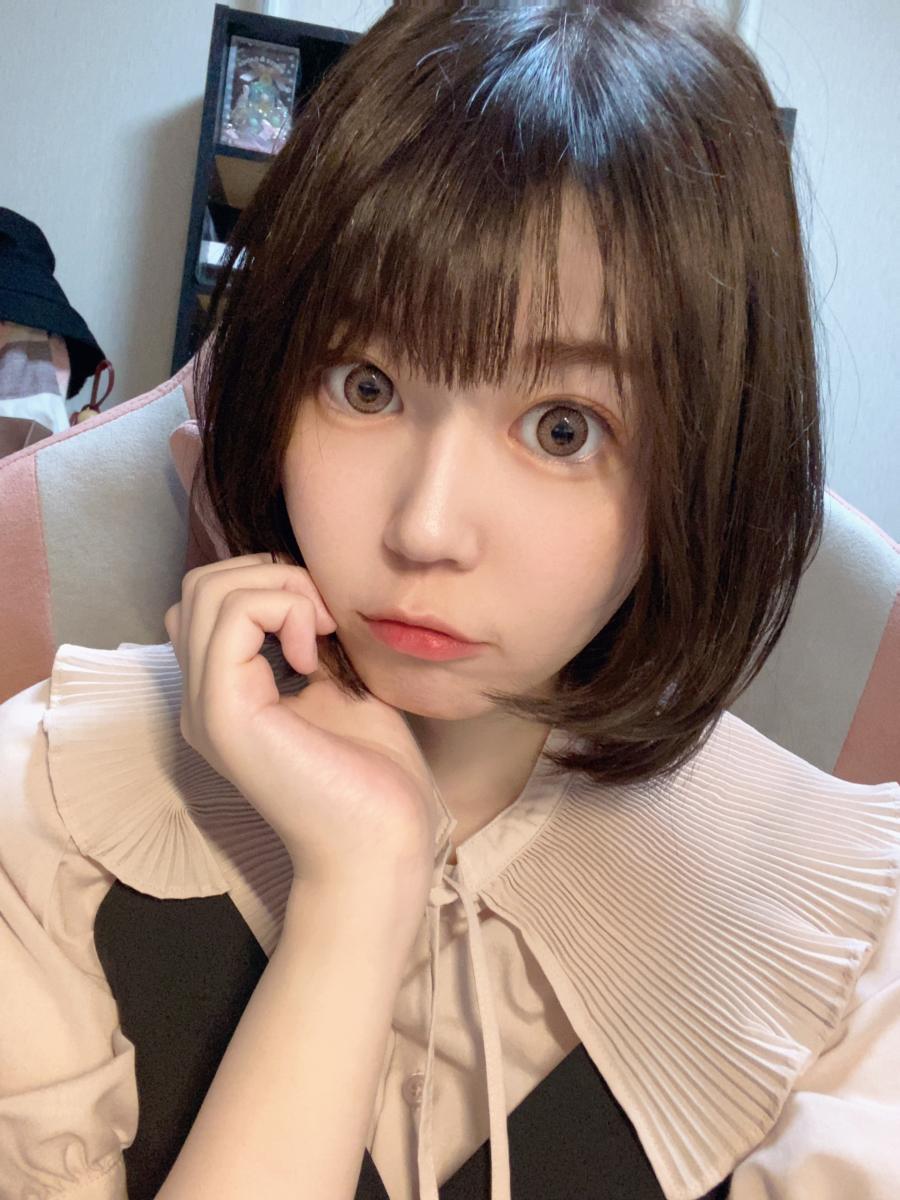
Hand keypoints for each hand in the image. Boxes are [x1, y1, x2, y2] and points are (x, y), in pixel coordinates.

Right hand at [163, 553, 440, 892]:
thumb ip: (311, 640)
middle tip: (321, 618)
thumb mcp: (339, 685)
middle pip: (200, 585)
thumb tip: (310, 591)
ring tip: (320, 632)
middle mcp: (202, 697)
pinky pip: (235, 616)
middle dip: (270, 573)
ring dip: (280, 587)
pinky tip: (313, 656)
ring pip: (209, 590)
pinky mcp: (225, 712)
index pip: (209, 600)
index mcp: (226, 692)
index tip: (322, 621)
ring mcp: (206, 706)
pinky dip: (284, 610)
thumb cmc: (372, 775)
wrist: (380, 843)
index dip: (267, 584)